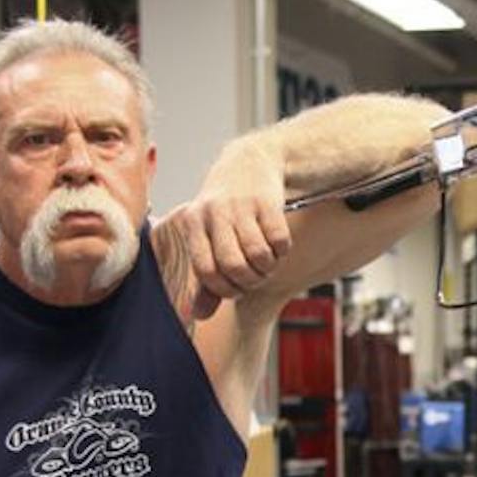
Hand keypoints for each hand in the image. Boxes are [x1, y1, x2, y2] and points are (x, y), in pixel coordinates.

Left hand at [164, 145, 292, 317]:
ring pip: (258, 255)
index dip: (224, 289)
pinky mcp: (268, 201)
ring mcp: (241, 205)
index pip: (206, 272)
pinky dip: (282, 251)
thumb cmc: (225, 209)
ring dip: (267, 268)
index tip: (234, 287)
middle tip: (254, 277)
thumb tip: (198, 315)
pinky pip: (279, 241)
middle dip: (249, 281)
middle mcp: (214, 212)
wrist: (250, 160)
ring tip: (266, 262)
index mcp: (193, 223)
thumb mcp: (208, 236)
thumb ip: (204, 277)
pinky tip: (277, 245)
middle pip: (233, 266)